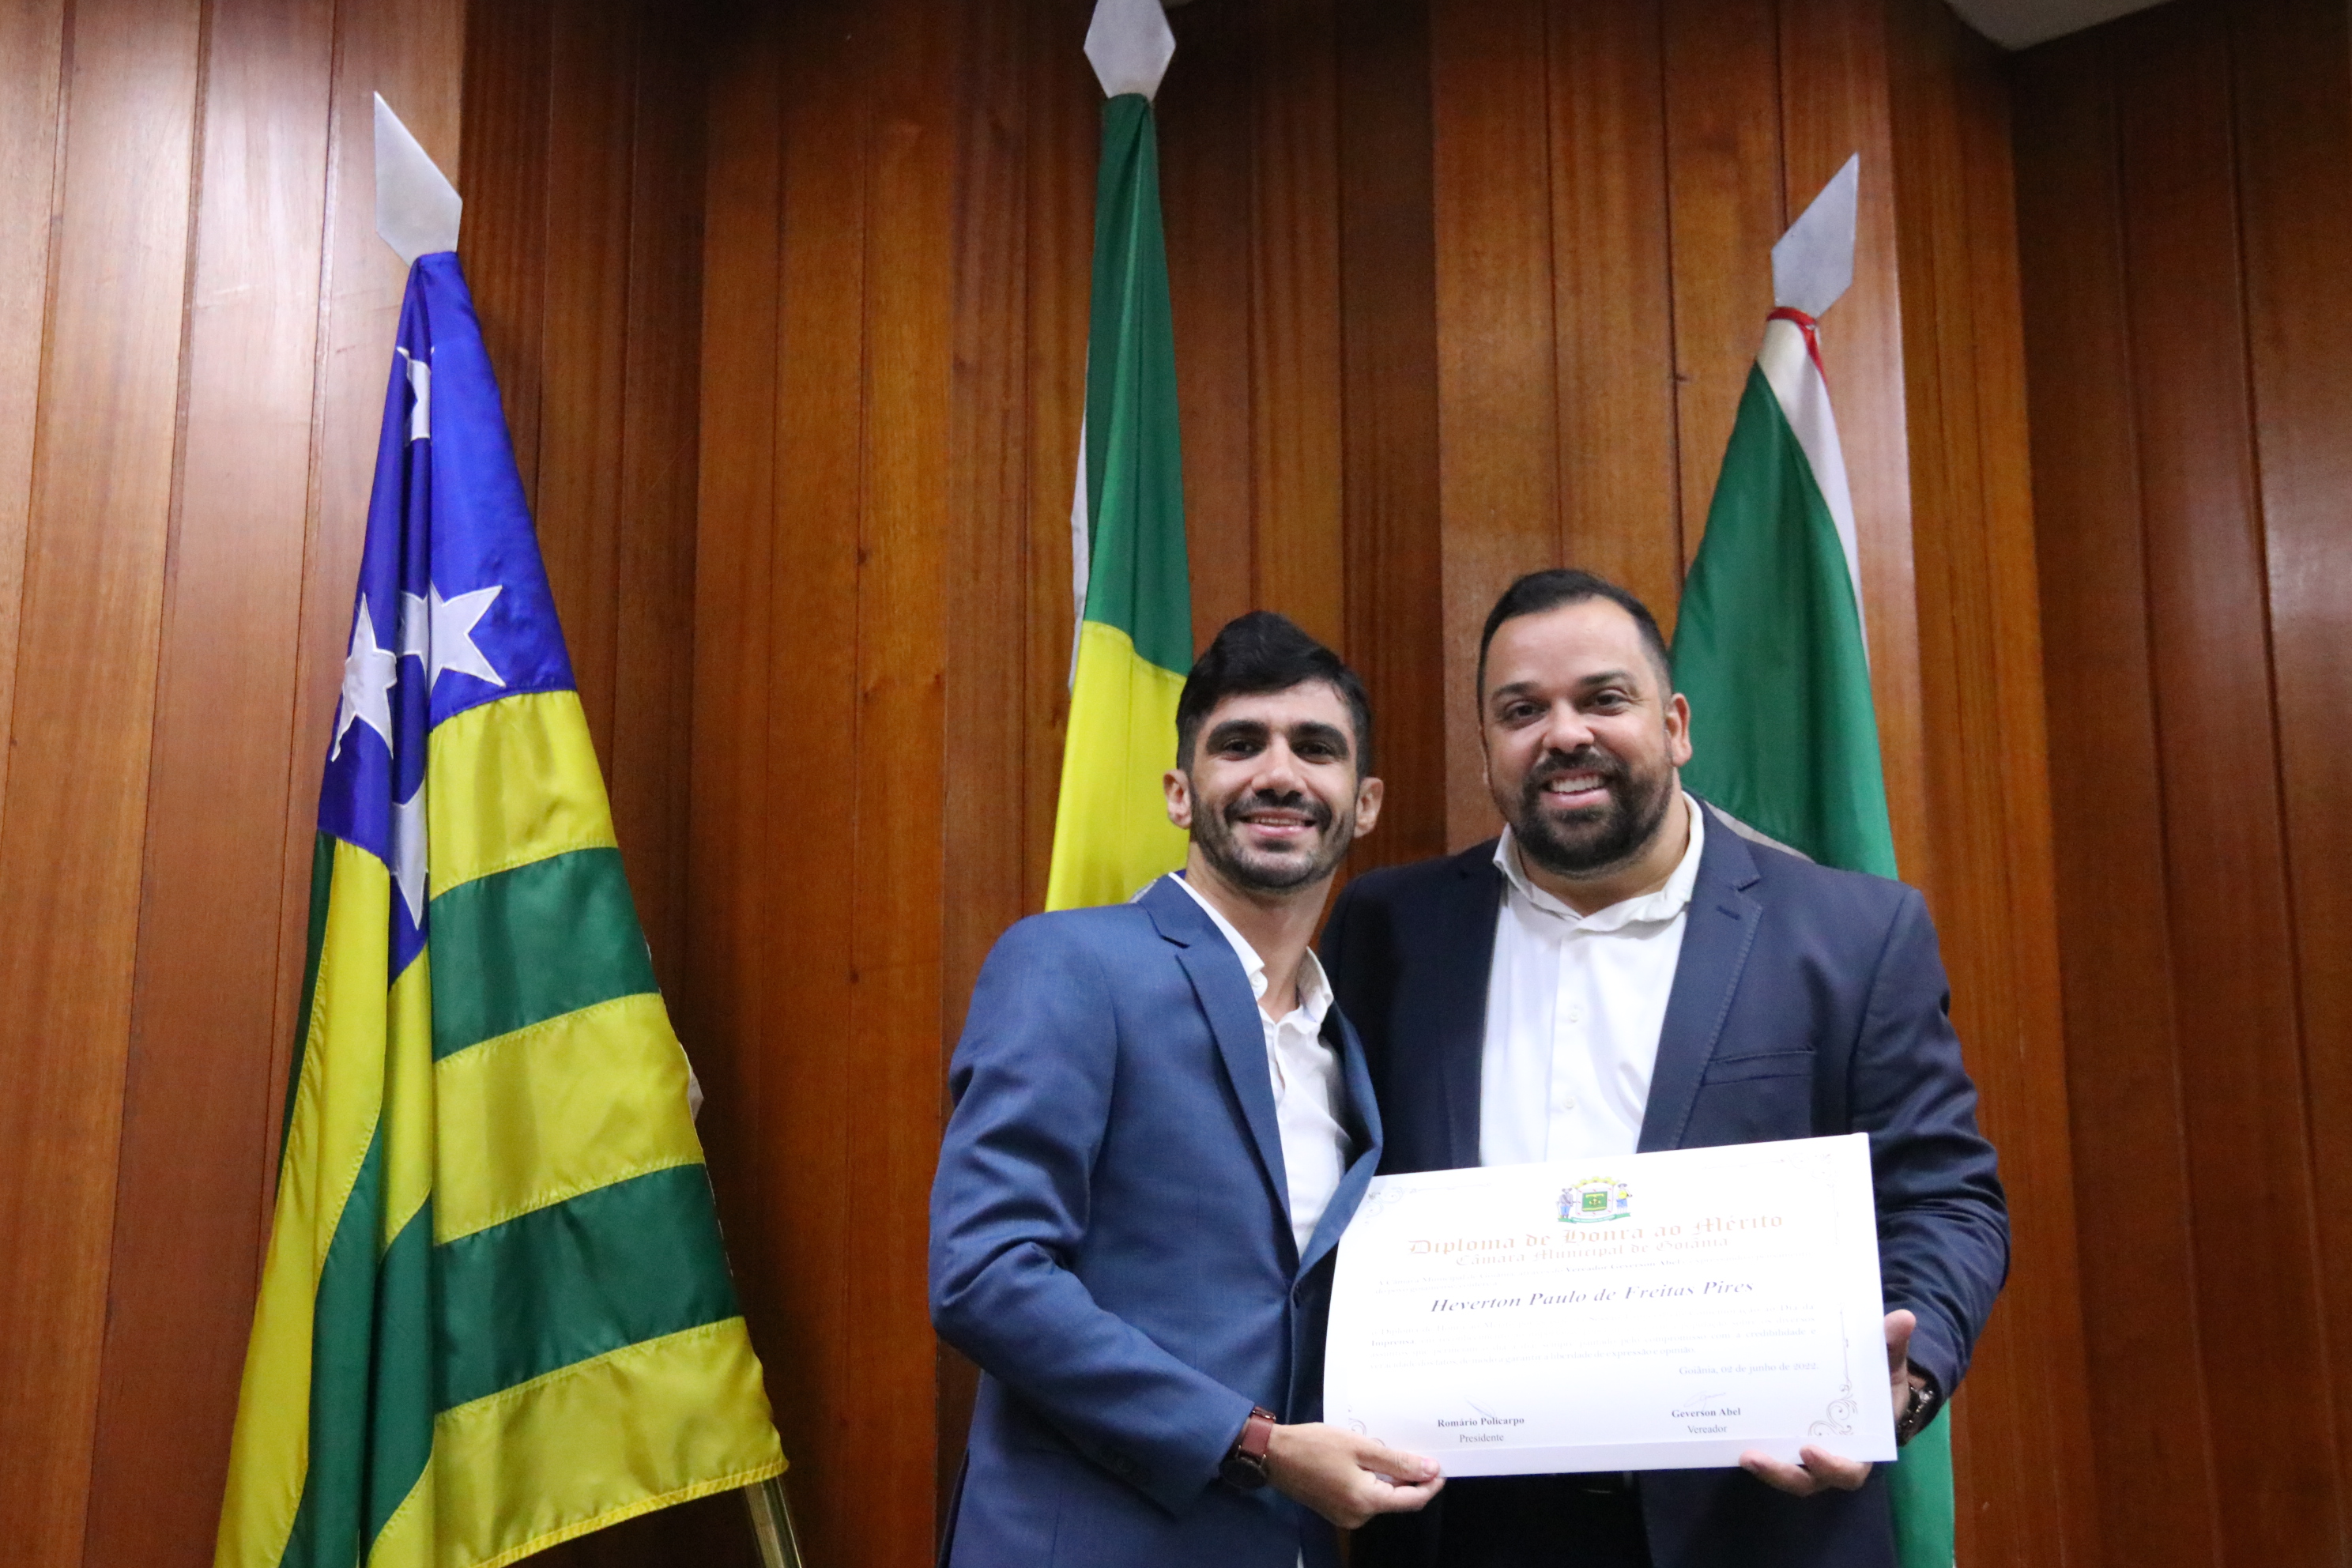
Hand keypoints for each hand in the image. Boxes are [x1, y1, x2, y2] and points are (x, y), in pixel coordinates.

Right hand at [1263, 1422, 1443, 1527]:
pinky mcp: (1335, 1510)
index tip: (1441, 1467)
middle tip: (1416, 1450)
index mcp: (1367, 1502)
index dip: (1430, 1485)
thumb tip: (1430, 1470)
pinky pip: (1364, 1497)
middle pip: (1396, 1500)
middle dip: (1409, 1478)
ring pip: (1380, 1497)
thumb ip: (1397, 1461)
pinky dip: (1372, 1480)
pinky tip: (1369, 1460)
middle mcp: (1358, 1516)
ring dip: (1389, 1477)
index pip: (1412, 1500)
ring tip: (1389, 1450)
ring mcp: (1345, 1516)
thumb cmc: (1315, 1446)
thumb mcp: (1360, 1447)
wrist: (1273, 1454)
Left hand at [1738, 1309, 1915, 1496]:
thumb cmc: (1879, 1380)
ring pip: (1782, 1471)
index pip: (1847, 1471)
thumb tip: (1904, 1318)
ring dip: (1762, 1466)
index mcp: (1859, 1448)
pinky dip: (1750, 1440)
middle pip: (1805, 1480)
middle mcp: (1828, 1459)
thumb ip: (1892, 1346)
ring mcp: (1801, 1453)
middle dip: (1781, 1472)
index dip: (1829, 1466)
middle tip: (1754, 1457)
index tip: (1810, 1450)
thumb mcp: (1888, 1364)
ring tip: (1740, 1452)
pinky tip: (1727, 1422)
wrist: (1863, 1380)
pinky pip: (1767, 1448)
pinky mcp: (1782, 1439)